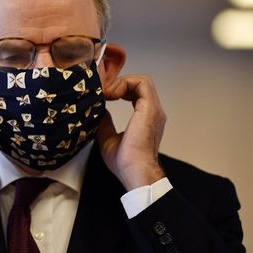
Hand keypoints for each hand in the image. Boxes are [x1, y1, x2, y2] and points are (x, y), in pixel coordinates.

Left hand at [96, 74, 166, 190]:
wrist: (135, 171)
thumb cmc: (125, 161)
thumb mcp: (108, 137)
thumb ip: (106, 122)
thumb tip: (100, 111)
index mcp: (145, 118)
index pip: (136, 93)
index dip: (119, 88)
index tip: (104, 95)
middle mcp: (152, 112)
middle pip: (139, 83)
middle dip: (119, 82)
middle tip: (103, 91)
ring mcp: (153, 109)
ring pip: (142, 80)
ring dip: (121, 82)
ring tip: (107, 93)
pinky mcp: (150, 108)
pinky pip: (142, 83)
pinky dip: (125, 83)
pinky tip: (111, 94)